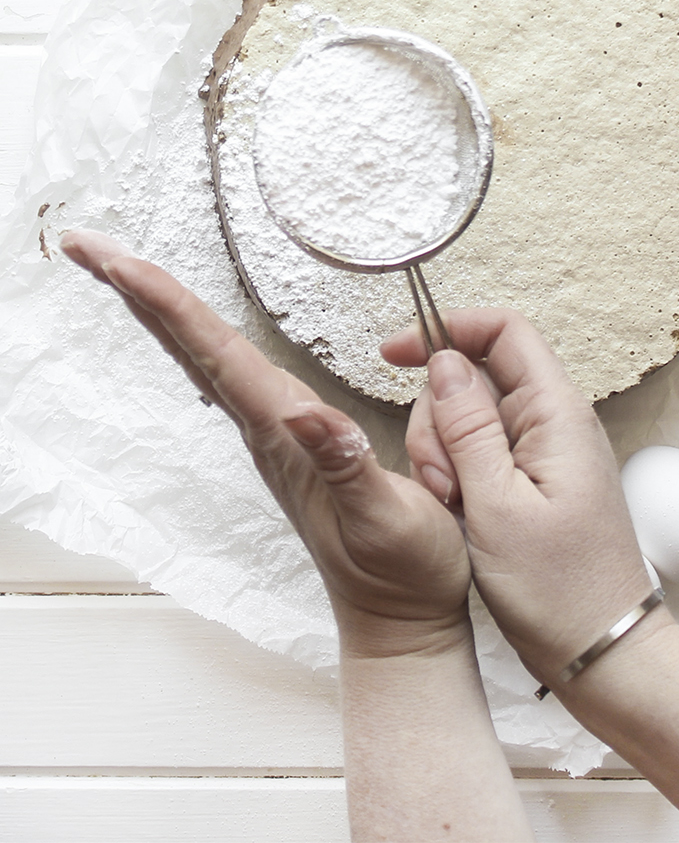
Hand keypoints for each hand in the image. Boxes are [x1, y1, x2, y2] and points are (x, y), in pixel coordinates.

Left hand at [61, 231, 470, 655]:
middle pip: (189, 347)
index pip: (215, 355)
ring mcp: (274, 436)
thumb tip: (306, 416)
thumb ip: (347, 467)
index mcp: (285, 436)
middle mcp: (267, 430)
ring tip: (121, 267)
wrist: (397, 624)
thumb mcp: (388, 519)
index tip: (116, 260)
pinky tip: (189, 328)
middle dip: (138, 291)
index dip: (167, 301)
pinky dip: (197, 337)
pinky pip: (228, 374)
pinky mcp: (290, 441)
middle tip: (86, 243)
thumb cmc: (401, 575)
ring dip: (160, 308)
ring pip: (202, 357)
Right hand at [382, 309, 660, 685]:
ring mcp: (545, 453)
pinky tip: (459, 517)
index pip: (503, 330)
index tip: (394, 356)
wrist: (604, 652)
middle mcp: (555, 423)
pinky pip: (482, 455)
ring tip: (453, 510)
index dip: (447, 329)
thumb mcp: (496, 506)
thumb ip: (467, 427)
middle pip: (476, 377)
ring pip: (471, 418)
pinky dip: (459, 478)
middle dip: (439, 420)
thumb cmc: (560, 590)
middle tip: (440, 483)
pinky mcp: (535, 482)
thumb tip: (444, 359)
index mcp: (556, 413)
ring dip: (445, 456)